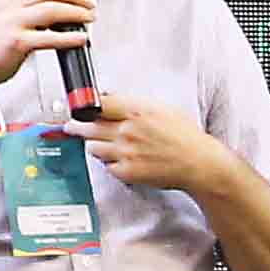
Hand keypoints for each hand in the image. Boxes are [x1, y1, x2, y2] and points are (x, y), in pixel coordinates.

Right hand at [0, 0, 95, 88]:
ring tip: (88, 17)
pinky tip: (80, 38)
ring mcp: (13, 22)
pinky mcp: (17, 42)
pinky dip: (69, 37)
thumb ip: (27, 3)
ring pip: (52, 9)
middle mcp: (10, 4)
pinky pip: (49, 37)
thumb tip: (60, 1)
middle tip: (89, 2)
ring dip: (76, 12)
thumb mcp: (5, 13)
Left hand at [55, 92, 239, 196]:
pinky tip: (116, 159)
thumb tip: (110, 99)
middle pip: (89, 126)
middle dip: (77, 126)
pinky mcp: (127, 171)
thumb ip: (134, 104)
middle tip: (71, 126)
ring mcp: (126, 152)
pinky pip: (106, 166)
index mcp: (136, 110)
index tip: (77, 108)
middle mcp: (128, 130)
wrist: (198, 163)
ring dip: (93, 145)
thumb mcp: (161, 108)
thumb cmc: (184, 135)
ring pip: (93, 147)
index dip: (85, 106)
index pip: (98, 104)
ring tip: (96, 143)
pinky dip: (109, 163)